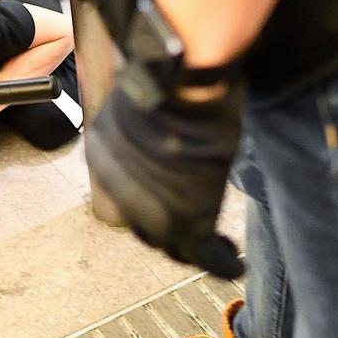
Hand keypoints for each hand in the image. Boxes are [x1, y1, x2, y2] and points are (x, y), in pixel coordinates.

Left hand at [85, 73, 244, 278]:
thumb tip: (163, 119)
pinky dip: (219, 260)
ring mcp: (148, 206)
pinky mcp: (183, 219)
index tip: (172, 205)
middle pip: (142, 221)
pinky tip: (234, 263)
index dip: (148, 201)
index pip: (123, 187)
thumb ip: (148, 122)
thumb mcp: (147, 98)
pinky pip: (201, 253)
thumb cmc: (169, 74)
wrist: (176, 79)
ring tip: (220, 252)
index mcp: (103, 148)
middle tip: (197, 237)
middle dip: (169, 231)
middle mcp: (116, 182)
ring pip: (170, 241)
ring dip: (194, 249)